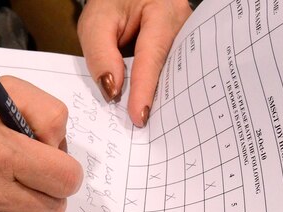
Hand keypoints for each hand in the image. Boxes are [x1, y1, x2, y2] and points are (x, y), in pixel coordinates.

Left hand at [78, 0, 190, 126]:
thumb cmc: (111, 3)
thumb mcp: (96, 23)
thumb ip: (101, 55)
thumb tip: (113, 92)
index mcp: (163, 12)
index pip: (152, 57)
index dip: (144, 89)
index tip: (139, 117)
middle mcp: (183, 24)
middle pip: (170, 69)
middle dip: (156, 98)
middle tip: (144, 128)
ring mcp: (186, 37)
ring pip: (175, 74)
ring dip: (160, 97)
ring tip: (150, 124)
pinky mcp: (181, 49)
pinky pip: (172, 73)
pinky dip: (159, 90)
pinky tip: (151, 108)